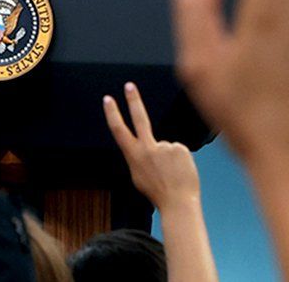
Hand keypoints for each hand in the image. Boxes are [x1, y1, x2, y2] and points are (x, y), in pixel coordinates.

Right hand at [103, 82, 200, 211]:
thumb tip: (147, 147)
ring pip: (167, 146)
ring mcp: (164, 146)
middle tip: (129, 86)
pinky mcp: (179, 147)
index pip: (119, 131)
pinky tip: (179, 171)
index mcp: (134, 157)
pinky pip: (179, 150)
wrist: (178, 202)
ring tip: (171, 174)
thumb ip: (140, 158)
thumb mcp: (139, 176)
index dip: (112, 114)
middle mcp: (147, 149)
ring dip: (170, 158)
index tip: (108, 99)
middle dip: (133, 100)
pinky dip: (180, 160)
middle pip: (139, 118)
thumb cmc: (158, 193)